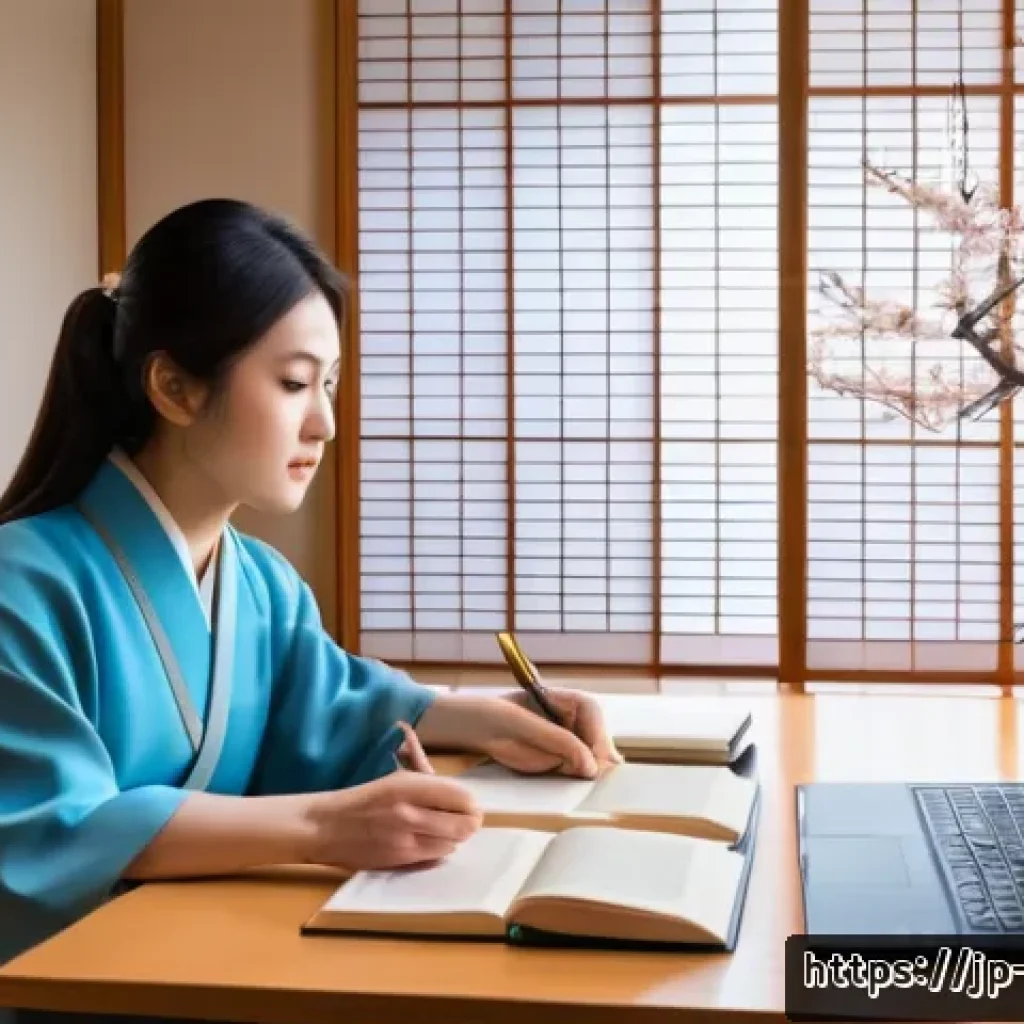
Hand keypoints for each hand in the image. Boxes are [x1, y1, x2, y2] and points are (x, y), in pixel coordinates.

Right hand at [303, 770, 481, 870]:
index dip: (470, 802)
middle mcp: (409, 812)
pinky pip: (436, 856)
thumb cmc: (365, 799)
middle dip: (470, 822)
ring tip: (445, 829)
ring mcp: (405, 839)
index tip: (469, 803)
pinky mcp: (400, 860)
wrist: (328, 827)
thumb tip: (463, 793)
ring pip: (454, 843)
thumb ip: (429, 783)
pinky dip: (440, 849)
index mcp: (409, 785)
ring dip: (455, 837)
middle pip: (464, 823)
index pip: (460, 796)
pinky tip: (430, 841)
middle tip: (467, 819)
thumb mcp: (397, 779)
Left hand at [416, 690, 622, 778]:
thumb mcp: (520, 724)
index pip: (590, 710)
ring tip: (591, 782)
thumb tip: (589, 764)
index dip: (597, 732)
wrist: (461, 729)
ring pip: (589, 752)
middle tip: (597, 776)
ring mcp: (560, 738)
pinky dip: (579, 777)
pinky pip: (573, 767)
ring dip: (592, 767)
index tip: (596, 757)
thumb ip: (556, 741)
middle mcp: (564, 717)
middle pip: (595, 733)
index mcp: (557, 697)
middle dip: (599, 754)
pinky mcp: (552, 759)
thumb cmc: (485, 715)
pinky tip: (583, 783)